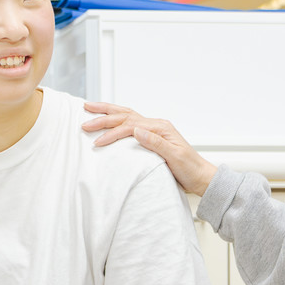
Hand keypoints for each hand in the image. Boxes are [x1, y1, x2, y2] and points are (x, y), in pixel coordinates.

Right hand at [82, 102, 216, 195]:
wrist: (200, 177)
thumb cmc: (190, 169)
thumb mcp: (175, 157)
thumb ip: (155, 143)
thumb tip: (136, 130)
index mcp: (160, 128)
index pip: (130, 126)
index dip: (112, 133)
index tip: (98, 142)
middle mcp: (156, 125)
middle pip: (125, 115)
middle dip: (103, 116)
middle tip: (84, 119)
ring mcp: (153, 130)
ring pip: (126, 116)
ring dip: (107, 112)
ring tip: (89, 108)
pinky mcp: (151, 138)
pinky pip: (129, 124)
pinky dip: (116, 120)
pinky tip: (107, 120)